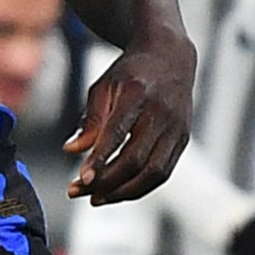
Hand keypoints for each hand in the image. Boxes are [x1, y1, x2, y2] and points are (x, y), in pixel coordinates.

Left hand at [66, 32, 191, 202]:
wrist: (169, 56)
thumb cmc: (131, 73)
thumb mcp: (104, 87)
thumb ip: (90, 120)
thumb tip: (72, 150)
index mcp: (137, 93)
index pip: (118, 132)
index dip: (100, 158)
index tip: (82, 178)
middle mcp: (161, 112)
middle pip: (136, 159)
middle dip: (106, 182)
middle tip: (79, 191)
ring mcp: (176, 127)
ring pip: (153, 172)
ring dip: (124, 192)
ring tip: (97, 198)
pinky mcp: (183, 138)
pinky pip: (163, 172)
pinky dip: (140, 187)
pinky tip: (119, 192)